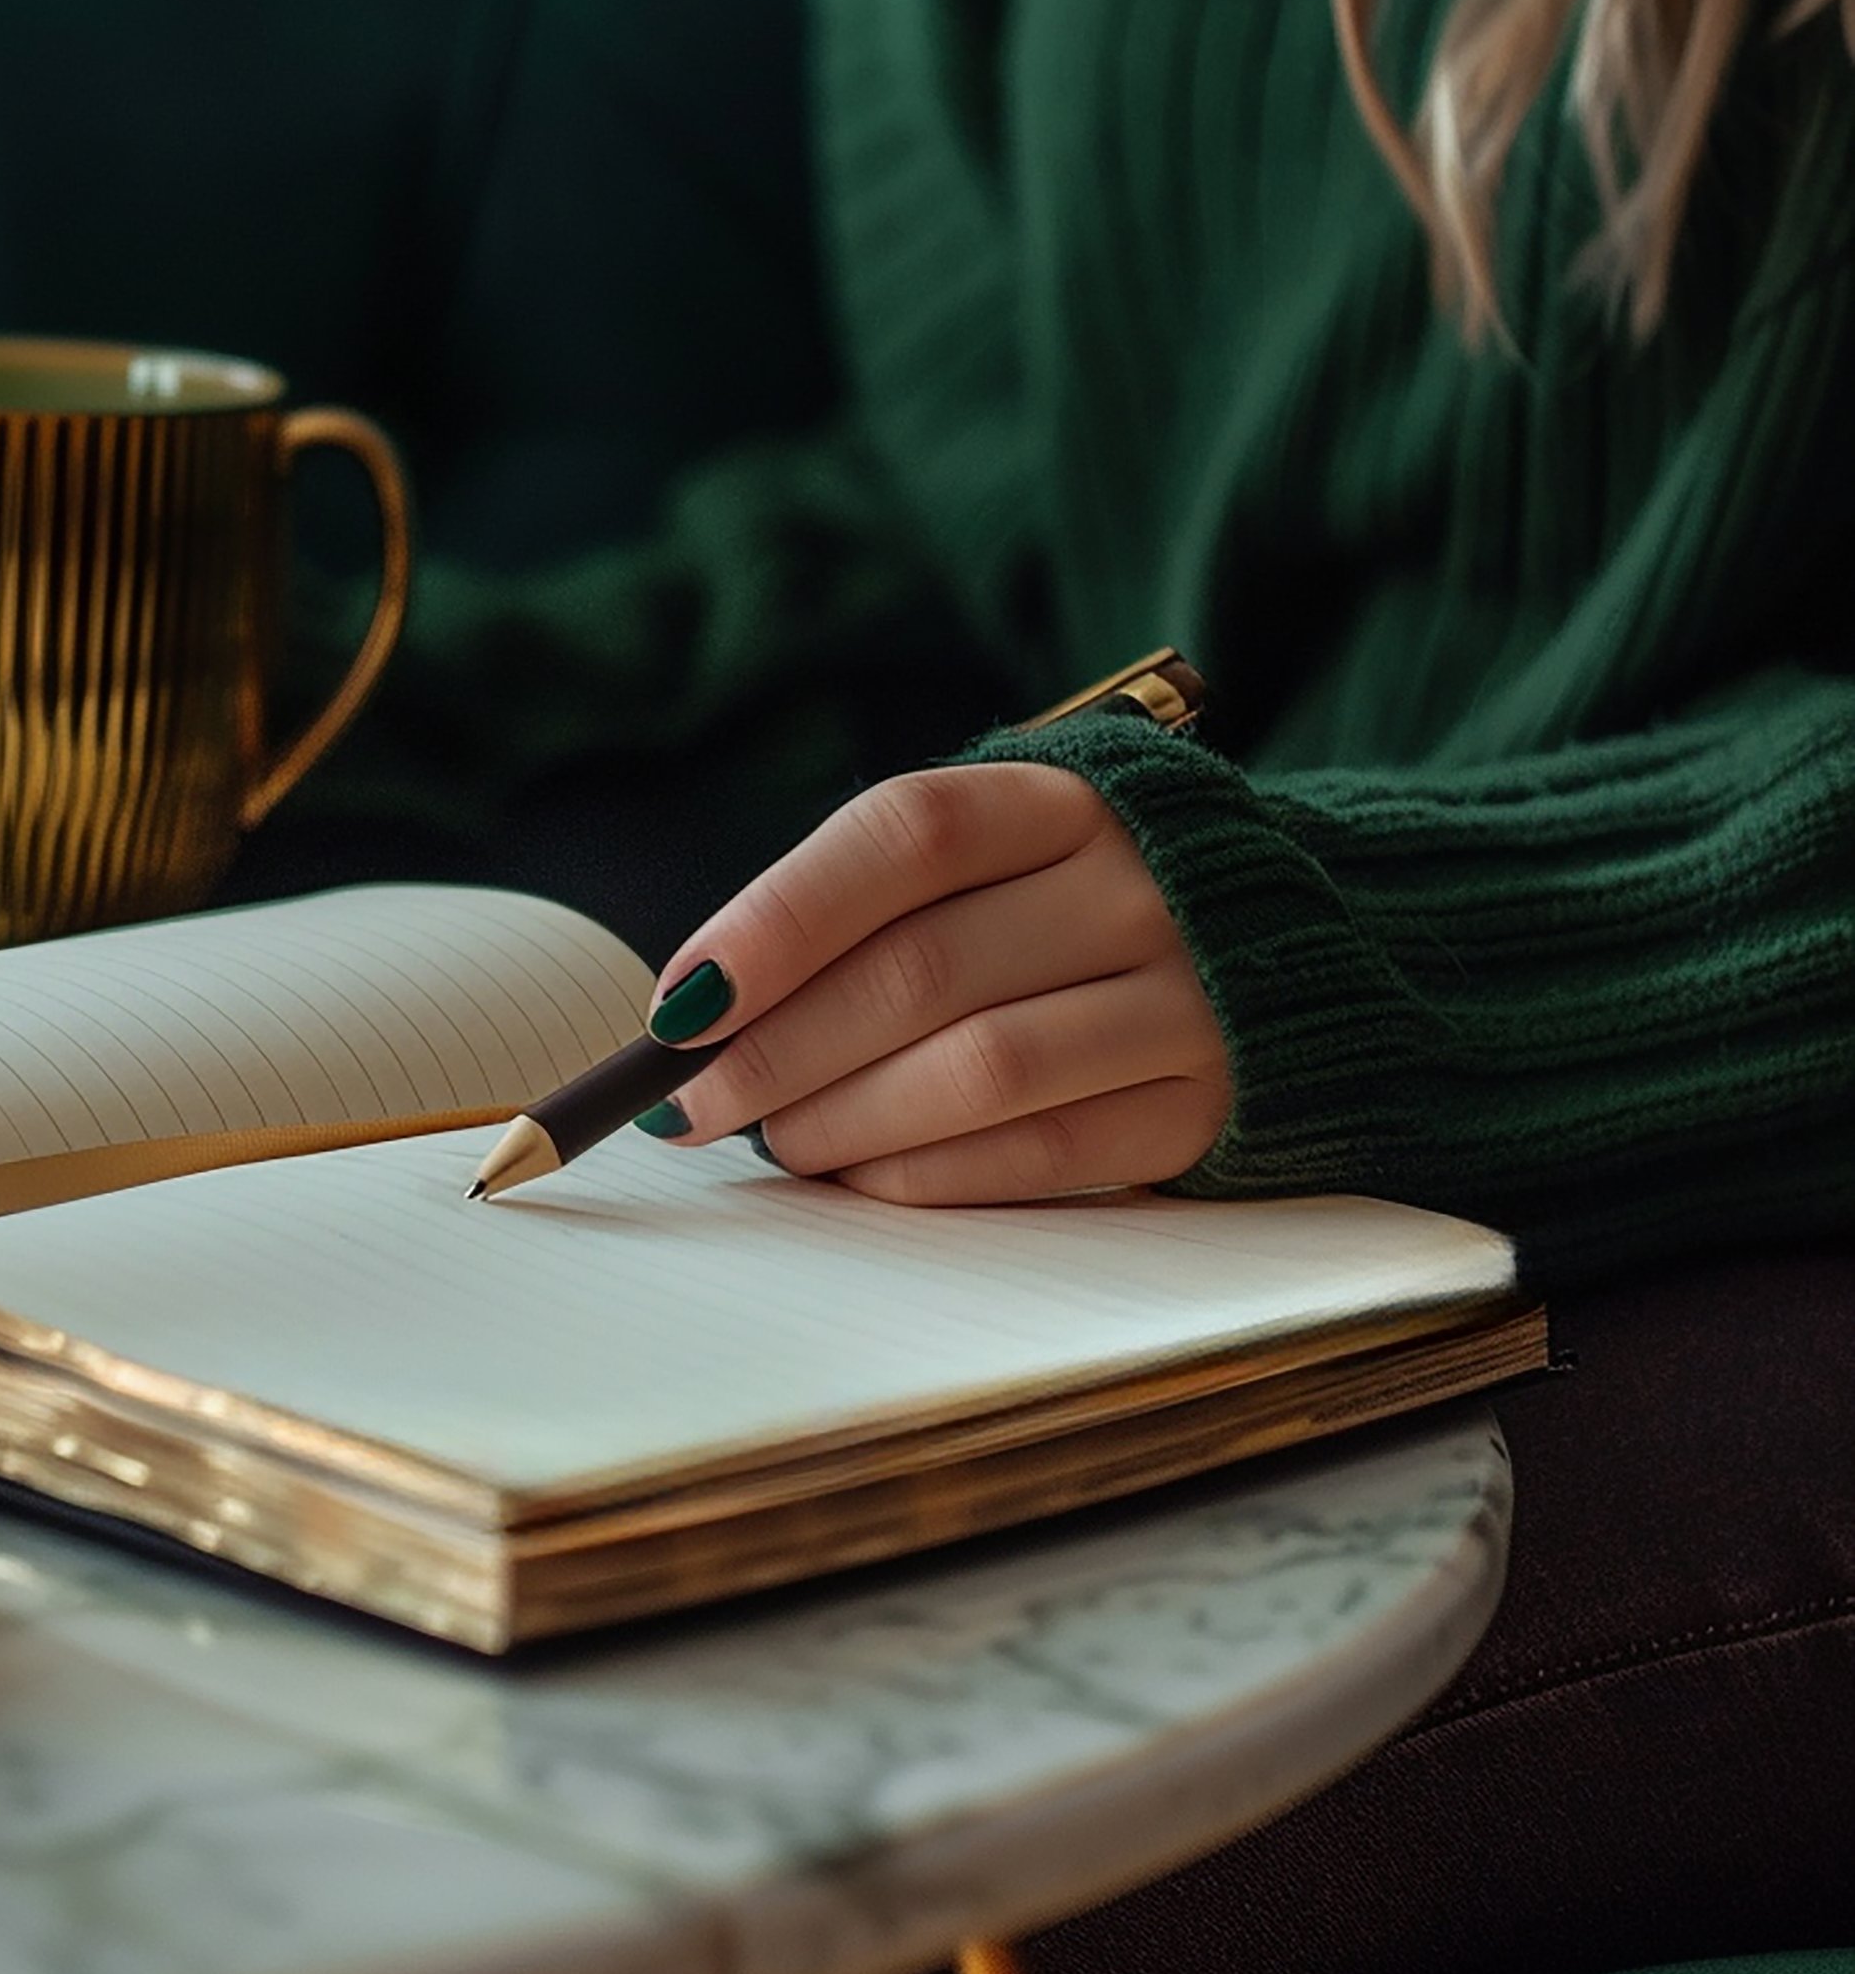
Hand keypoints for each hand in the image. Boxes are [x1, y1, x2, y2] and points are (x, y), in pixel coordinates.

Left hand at [644, 764, 1231, 1204]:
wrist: (1290, 947)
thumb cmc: (1072, 900)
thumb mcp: (998, 853)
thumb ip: (872, 905)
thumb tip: (702, 1008)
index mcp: (1063, 798)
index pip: (904, 835)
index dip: (779, 918)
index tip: (683, 998)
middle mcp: (1136, 885)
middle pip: (922, 968)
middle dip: (778, 1046)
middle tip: (690, 1097)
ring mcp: (1185, 999)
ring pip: (978, 1070)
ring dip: (844, 1118)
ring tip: (775, 1138)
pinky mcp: (1202, 1106)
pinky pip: (1043, 1154)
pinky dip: (929, 1175)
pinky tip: (864, 1176)